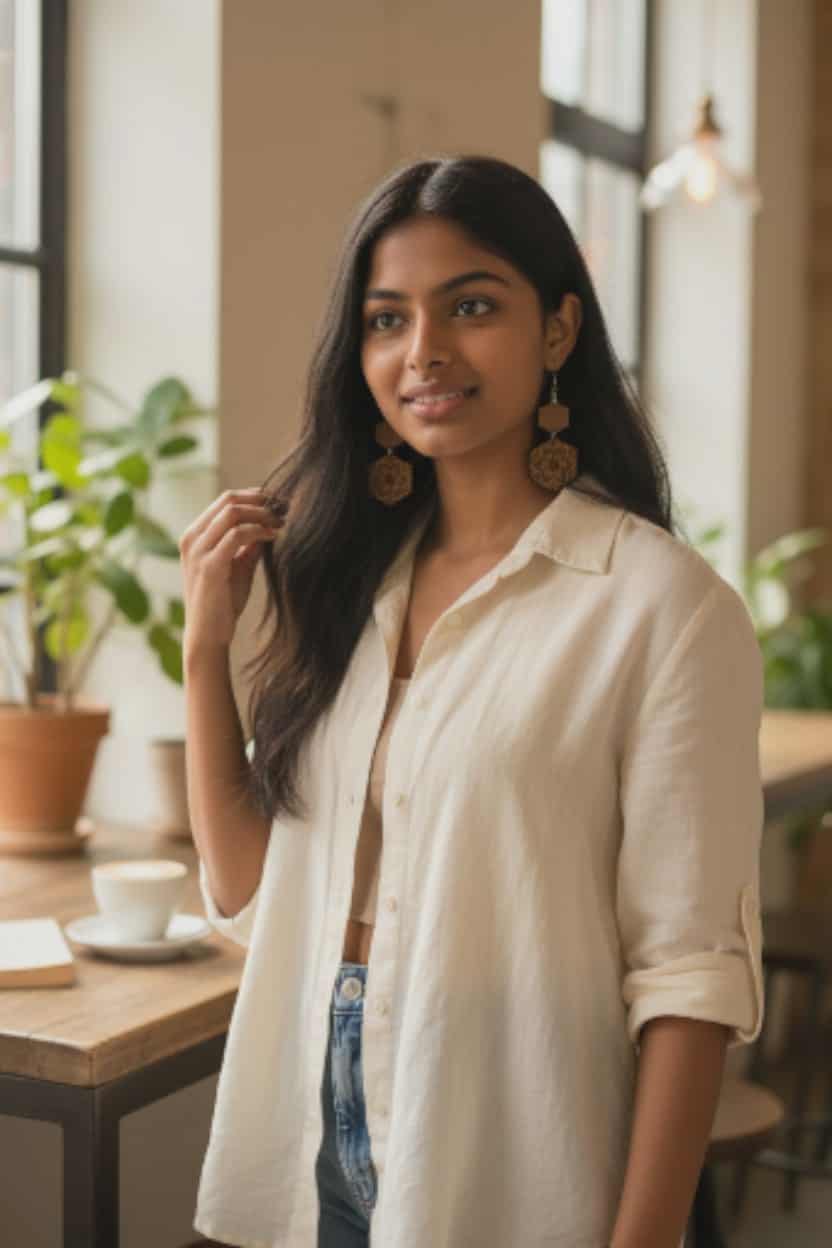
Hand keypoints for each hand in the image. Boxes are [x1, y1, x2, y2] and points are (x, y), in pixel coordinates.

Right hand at [179, 486, 286, 656]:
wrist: (208, 635)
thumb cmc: (222, 602)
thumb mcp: (238, 565)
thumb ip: (250, 544)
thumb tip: (270, 524)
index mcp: (195, 535)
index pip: (225, 499)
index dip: (255, 496)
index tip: (279, 502)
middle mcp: (192, 538)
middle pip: (229, 499)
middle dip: (261, 499)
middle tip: (285, 508)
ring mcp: (197, 550)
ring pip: (233, 512)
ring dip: (262, 514)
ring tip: (282, 522)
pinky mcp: (208, 565)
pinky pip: (236, 535)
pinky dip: (259, 531)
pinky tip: (274, 536)